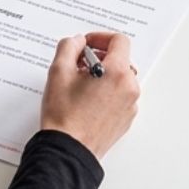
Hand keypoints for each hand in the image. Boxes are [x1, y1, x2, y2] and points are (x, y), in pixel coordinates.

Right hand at [39, 32, 140, 160]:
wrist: (68, 150)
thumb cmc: (64, 115)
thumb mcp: (58, 71)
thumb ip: (69, 47)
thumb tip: (78, 42)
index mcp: (117, 73)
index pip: (119, 41)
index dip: (100, 38)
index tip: (87, 45)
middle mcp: (129, 88)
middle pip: (120, 60)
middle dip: (100, 58)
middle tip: (78, 65)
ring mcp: (130, 106)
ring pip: (120, 79)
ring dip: (104, 76)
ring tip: (81, 85)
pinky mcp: (126, 119)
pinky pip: (120, 97)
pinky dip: (107, 93)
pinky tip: (88, 101)